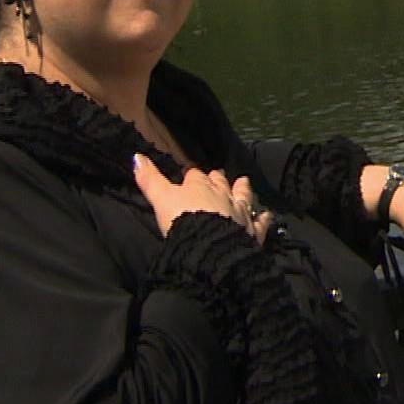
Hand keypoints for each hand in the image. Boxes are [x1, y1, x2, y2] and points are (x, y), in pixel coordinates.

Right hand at [133, 156, 272, 245]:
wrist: (208, 247)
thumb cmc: (182, 221)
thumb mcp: (160, 199)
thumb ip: (149, 179)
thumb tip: (136, 156)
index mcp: (199, 186)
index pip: (194, 175)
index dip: (192, 176)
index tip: (190, 176)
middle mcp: (223, 194)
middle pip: (220, 182)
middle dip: (218, 178)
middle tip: (217, 175)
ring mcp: (240, 211)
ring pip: (244, 195)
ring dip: (243, 189)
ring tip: (244, 182)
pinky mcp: (253, 230)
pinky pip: (261, 221)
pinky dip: (264, 217)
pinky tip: (267, 215)